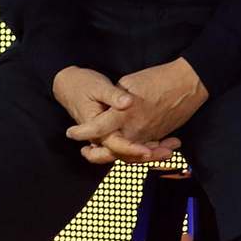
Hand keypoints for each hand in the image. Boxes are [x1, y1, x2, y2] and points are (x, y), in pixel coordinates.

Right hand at [53, 65, 176, 165]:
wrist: (68, 85)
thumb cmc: (81, 84)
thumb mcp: (97, 87)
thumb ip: (112, 96)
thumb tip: (128, 102)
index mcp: (97, 129)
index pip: (115, 146)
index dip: (132, 149)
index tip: (149, 150)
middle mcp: (104, 137)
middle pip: (126, 155)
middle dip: (149, 155)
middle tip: (168, 152)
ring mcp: (111, 135)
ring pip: (132, 152)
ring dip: (152, 151)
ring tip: (172, 147)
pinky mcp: (117, 131)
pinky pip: (133, 143)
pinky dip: (149, 144)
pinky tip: (166, 141)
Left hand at [65, 58, 205, 164]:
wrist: (187, 84)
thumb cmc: (156, 79)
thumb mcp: (128, 83)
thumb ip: (114, 99)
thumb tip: (108, 108)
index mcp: (123, 115)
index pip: (97, 129)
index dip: (82, 133)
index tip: (71, 133)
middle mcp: (135, 130)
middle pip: (112, 150)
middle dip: (96, 154)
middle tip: (85, 152)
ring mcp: (149, 135)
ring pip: (129, 154)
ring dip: (114, 156)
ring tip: (100, 154)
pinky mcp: (160, 135)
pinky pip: (144, 148)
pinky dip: (133, 152)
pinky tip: (125, 150)